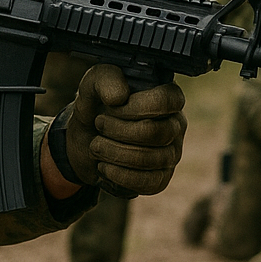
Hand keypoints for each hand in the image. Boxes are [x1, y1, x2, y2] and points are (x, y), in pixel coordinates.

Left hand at [63, 64, 185, 194]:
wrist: (85, 139)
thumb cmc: (96, 106)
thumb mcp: (93, 84)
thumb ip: (105, 79)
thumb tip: (119, 97)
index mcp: (167, 97)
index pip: (168, 100)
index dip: (137, 106)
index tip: (111, 106)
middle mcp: (175, 125)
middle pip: (155, 133)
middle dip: (117, 131)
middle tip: (98, 124)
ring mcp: (172, 153)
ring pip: (150, 160)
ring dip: (113, 153)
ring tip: (96, 146)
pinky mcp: (161, 177)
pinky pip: (149, 183)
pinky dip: (120, 176)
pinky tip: (104, 166)